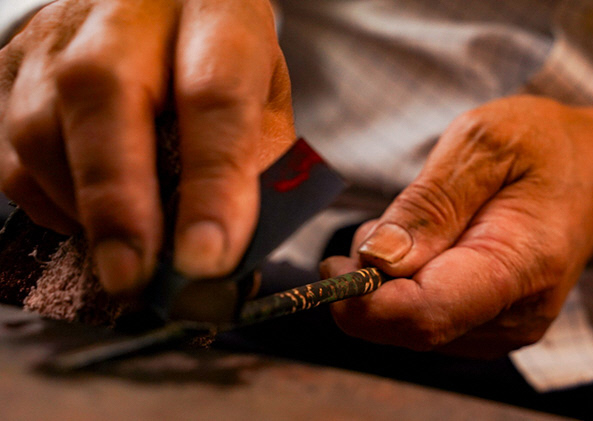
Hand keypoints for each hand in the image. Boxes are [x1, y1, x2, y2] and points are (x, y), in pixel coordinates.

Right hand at [0, 0, 294, 293]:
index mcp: (214, 12)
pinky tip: (90, 213)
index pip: (214, 96)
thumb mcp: (263, 99)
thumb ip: (256, 164)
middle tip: (134, 275)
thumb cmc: (222, 61)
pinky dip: (50, 202)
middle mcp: (128, 11)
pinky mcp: (12, 66)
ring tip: (127, 247)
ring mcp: (59, 34)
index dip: (211, 185)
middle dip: (118, 201)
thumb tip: (227, 251)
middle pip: (102, 93)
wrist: (165, 8)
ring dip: (84, 210)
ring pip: (40, 129)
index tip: (207, 258)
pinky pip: (9, 153)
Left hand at [321, 96, 592, 357]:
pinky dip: (402, 288)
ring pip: (408, 328)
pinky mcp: (486, 327)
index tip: (332, 267)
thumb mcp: (484, 144)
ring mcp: (501, 328)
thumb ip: (430, 204)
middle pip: (409, 328)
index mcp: (520, 264)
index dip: (365, 302)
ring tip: (418, 226)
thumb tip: (379, 260)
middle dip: (369, 284)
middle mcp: (514, 314)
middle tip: (381, 225)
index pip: (428, 313)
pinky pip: (421, 321)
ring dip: (386, 283)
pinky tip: (426, 248)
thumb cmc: (541, 149)